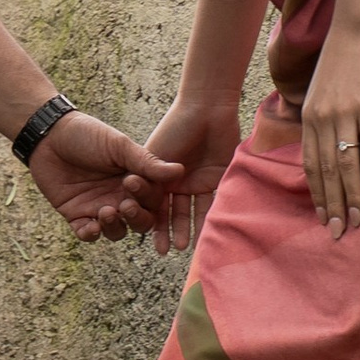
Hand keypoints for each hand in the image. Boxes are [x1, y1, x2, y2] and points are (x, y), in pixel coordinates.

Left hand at [25, 109, 178, 244]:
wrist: (49, 135)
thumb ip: (146, 162)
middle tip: (125, 206)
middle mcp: (120, 197)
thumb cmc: (87, 135)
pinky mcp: (76, 215)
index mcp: (135, 180)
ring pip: (116, 231)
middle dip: (135, 218)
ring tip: (105, 212)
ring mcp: (98, 208)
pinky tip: (90, 226)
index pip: (153, 200)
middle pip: (138, 221)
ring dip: (114, 227)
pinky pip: (88, 234)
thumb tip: (179, 170)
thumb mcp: (119, 146)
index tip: (132, 183)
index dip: (148, 198)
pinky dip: (91, 234)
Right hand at [133, 94, 243, 254]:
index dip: (153, 225)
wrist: (206, 110)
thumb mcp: (156, 157)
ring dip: (189, 228)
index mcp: (159, 175)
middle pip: (173, 211)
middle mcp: (177, 181)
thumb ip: (150, 181)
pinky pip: (213, 201)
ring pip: (192, 210)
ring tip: (186, 246)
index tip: (152, 245)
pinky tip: (207, 233)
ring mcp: (197, 180)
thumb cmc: (175, 128)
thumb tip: (141, 211)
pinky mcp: (217, 178)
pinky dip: (210, 217)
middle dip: (171, 230)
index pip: (153, 206)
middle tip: (169, 249)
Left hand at [296, 31, 359, 238]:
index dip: (316, 194)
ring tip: (357, 220)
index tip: (321, 218)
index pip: (310, 165)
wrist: (356, 29)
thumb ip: (320, 121)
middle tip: (337, 232)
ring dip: (352, 195)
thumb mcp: (319, 92)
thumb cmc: (340, 60)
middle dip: (331, 205)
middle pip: (325, 171)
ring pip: (345, 164)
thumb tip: (324, 148)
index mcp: (309, 118)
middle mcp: (322, 119)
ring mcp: (344, 114)